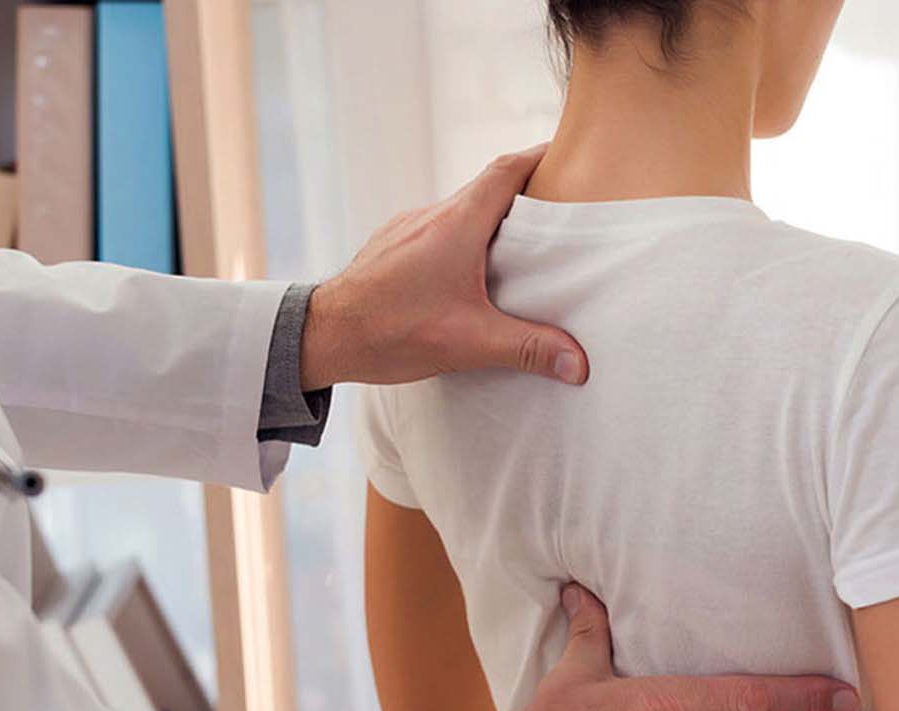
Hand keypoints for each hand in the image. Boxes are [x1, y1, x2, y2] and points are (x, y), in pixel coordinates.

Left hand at [299, 145, 586, 389]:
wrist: (320, 336)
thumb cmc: (388, 331)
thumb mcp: (470, 342)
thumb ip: (528, 348)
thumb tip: (578, 364)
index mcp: (456, 224)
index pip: (507, 170)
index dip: (540, 158)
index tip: (567, 158)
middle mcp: (431, 216)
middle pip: (488, 188)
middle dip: (525, 194)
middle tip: (559, 210)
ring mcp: (407, 228)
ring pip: (461, 210)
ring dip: (492, 220)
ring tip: (520, 248)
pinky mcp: (392, 246)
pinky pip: (437, 229)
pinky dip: (463, 238)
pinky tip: (468, 273)